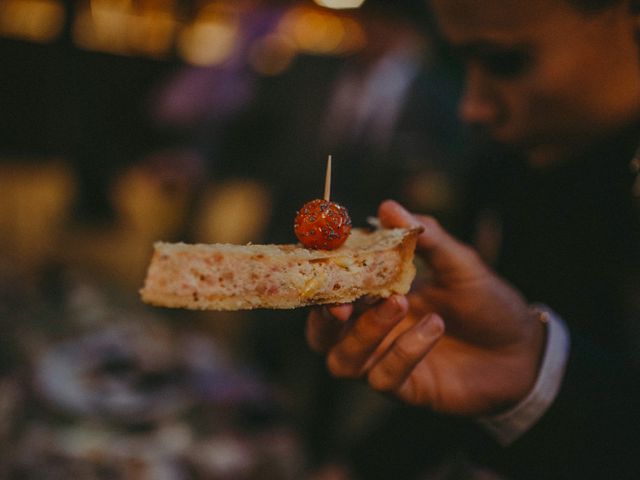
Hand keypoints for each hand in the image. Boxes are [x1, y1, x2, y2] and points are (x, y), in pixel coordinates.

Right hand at [306, 200, 545, 415]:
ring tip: (400, 302)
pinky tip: (434, 328)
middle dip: (323, 320)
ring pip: (342, 361)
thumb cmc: (487, 301)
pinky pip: (384, 378)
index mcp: (377, 296)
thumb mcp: (459, 262)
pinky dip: (404, 351)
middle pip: (321, 334)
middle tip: (342, 304)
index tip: (327, 262)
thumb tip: (388, 206)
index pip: (332, 291)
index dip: (321, 280)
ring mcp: (386, 360)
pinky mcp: (406, 388)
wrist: (524, 349)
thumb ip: (424, 237)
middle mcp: (373, 331)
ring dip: (364, 332)